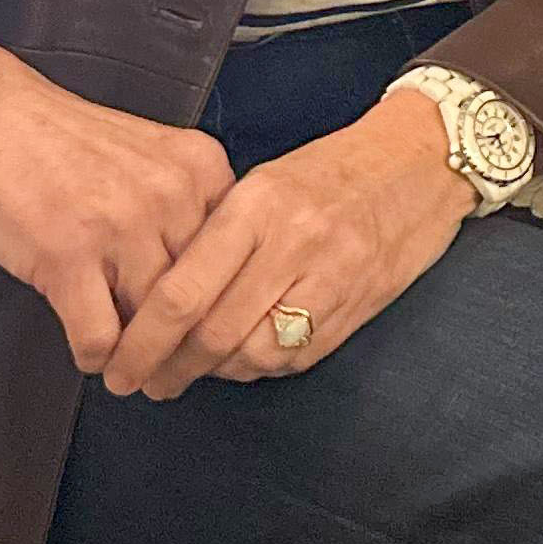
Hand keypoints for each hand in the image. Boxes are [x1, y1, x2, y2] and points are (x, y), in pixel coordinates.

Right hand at [0, 27, 232, 377]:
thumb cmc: (53, 137)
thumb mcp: (144, 156)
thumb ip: (179, 206)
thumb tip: (199, 282)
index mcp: (200, 168)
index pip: (233, 257)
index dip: (219, 303)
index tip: (206, 335)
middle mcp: (171, 196)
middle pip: (199, 296)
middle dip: (184, 344)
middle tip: (170, 375)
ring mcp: (121, 227)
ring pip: (153, 325)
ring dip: (139, 359)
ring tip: (128, 372)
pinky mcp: (66, 258)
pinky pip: (98, 336)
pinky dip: (94, 355)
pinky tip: (87, 350)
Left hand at [97, 85, 473, 398]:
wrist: (423, 161)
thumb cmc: (335, 169)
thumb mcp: (266, 182)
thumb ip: (218, 236)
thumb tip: (160, 299)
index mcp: (258, 205)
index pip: (183, 291)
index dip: (142, 341)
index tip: (119, 365)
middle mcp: (294, 244)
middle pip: (213, 334)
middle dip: (169, 369)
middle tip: (145, 381)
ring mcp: (331, 279)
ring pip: (252, 355)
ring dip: (214, 373)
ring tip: (193, 370)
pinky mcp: (356, 307)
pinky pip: (294, 357)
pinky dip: (258, 367)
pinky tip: (243, 357)